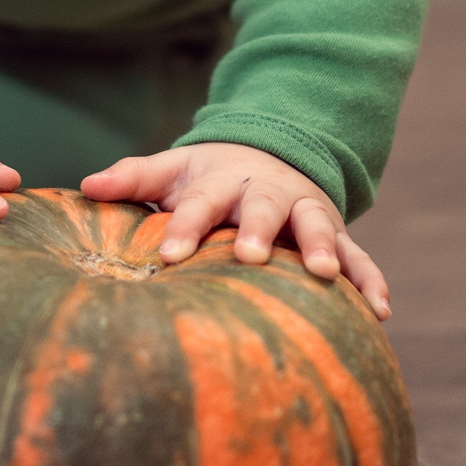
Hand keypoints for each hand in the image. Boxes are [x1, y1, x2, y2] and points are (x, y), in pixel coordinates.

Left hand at [81, 142, 390, 319]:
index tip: (166, 257)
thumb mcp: (171, 170)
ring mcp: (307, 212)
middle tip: (249, 255)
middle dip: (258, 231)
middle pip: (264, 209)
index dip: (184, 228)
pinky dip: (371, 279)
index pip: (201, 203)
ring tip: (324, 276)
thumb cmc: (207, 178)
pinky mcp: (336, 235)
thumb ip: (132, 177)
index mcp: (223, 182)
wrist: (268, 155)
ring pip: (317, 227)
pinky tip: (381, 310)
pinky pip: (360, 256)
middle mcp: (268, 194)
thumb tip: (84, 184)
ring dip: (323, 249)